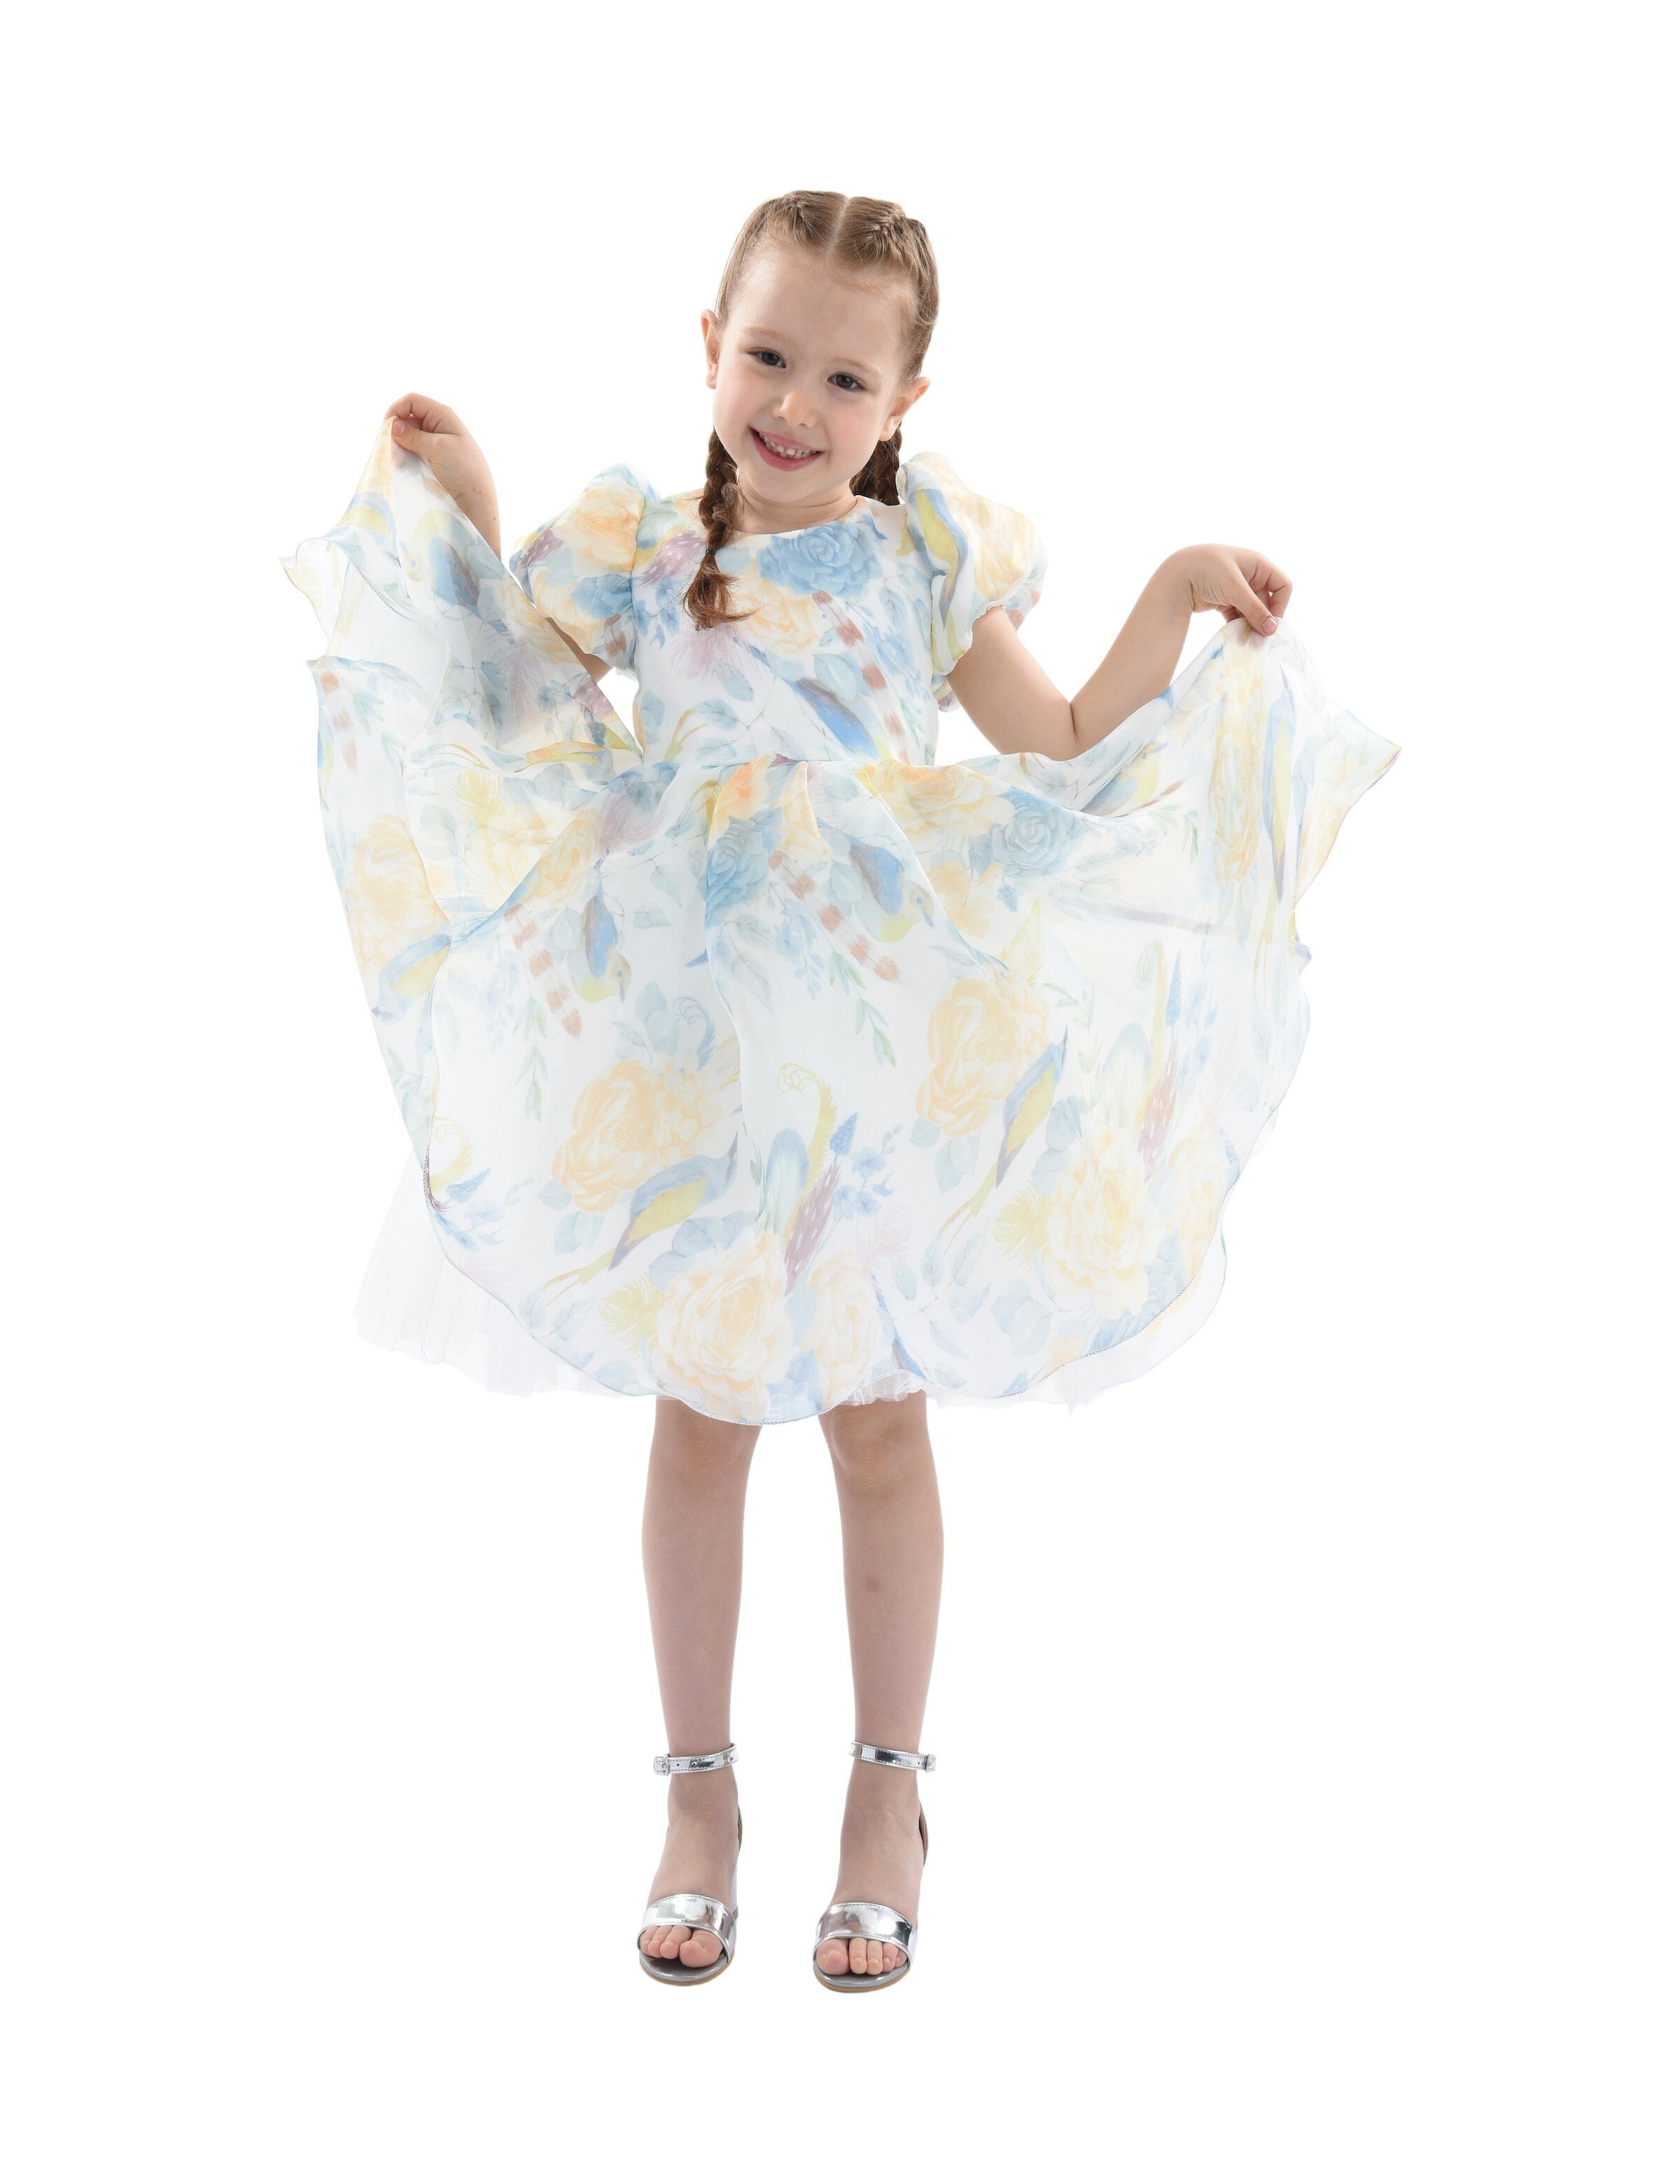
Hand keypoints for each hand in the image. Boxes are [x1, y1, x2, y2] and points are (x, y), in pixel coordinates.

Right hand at [383, 392, 499, 547]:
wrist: (475, 499)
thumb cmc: (463, 469)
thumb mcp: (438, 448)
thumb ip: (414, 436)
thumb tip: (392, 425)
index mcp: (442, 415)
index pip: (412, 401)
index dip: (396, 409)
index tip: (387, 428)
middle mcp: (436, 425)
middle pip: (407, 418)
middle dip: (396, 429)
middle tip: (390, 447)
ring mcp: (432, 442)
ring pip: (407, 436)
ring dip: (399, 445)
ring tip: (397, 459)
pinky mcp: (429, 458)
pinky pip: (411, 451)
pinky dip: (403, 456)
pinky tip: (402, 466)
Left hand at [1164, 545, 1291, 634]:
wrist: (1174, 575)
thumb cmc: (1207, 571)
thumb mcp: (1234, 588)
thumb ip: (1255, 609)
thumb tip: (1272, 629)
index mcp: (1257, 565)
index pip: (1281, 586)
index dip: (1280, 605)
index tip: (1271, 622)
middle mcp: (1249, 575)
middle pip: (1266, 602)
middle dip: (1263, 620)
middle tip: (1259, 640)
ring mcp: (1236, 589)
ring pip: (1252, 611)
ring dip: (1250, 625)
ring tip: (1246, 641)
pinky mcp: (1224, 600)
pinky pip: (1238, 616)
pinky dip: (1237, 626)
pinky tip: (1234, 636)